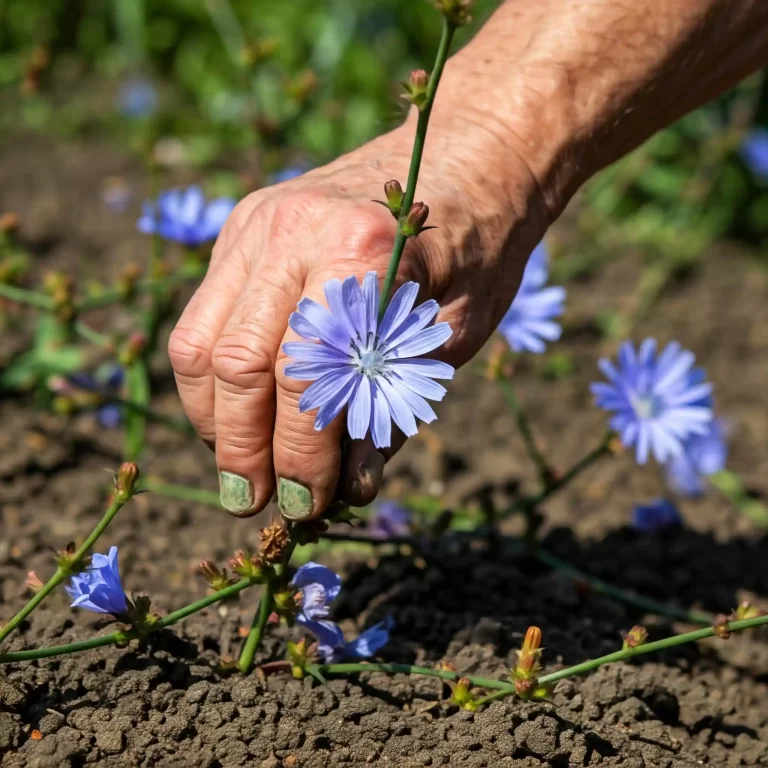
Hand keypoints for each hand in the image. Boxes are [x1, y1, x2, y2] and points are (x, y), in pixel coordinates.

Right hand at [169, 116, 549, 520]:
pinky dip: (210, 381)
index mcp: (361, 251)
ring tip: (240, 470)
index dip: (303, 456)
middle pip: (239, 366)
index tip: (310, 505)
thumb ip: (393, 404)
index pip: (309, 379)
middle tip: (258, 503)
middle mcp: (294, 229)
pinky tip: (235, 417)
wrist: (469, 155)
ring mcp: (258, 224)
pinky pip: (201, 318)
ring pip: (199, 345)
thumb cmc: (479, 248)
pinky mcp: (242, 227)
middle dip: (245, 451)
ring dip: (213, 422)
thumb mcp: (455, 336)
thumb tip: (346, 485)